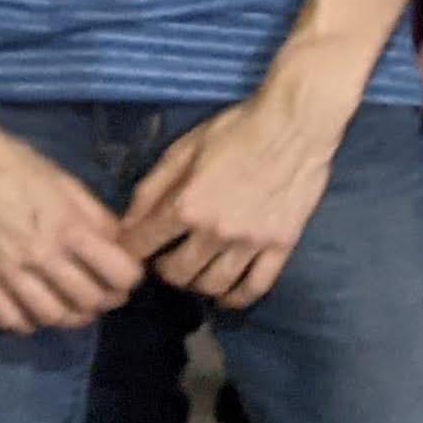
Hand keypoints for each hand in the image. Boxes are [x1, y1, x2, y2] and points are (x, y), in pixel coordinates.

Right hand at [0, 98, 144, 333]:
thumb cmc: (13, 163)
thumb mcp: (66, 182)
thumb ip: (94, 216)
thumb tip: (117, 244)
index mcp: (69, 227)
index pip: (118, 273)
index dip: (130, 278)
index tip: (127, 275)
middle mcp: (41, 256)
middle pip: (88, 302)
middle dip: (105, 301)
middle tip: (104, 294)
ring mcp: (6, 273)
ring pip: (51, 318)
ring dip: (69, 317)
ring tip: (72, 305)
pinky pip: (9, 321)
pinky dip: (28, 323)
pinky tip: (35, 311)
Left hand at [120, 79, 350, 310]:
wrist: (296, 124)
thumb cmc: (236, 130)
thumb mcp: (183, 150)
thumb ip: (151, 188)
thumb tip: (126, 224)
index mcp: (187, 205)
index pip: (143, 244)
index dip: (130, 250)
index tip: (132, 250)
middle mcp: (215, 232)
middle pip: (177, 273)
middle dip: (163, 270)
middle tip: (167, 258)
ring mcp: (250, 243)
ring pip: (213, 285)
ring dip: (197, 284)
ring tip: (196, 271)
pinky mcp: (280, 246)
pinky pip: (256, 286)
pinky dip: (237, 298)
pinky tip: (227, 294)